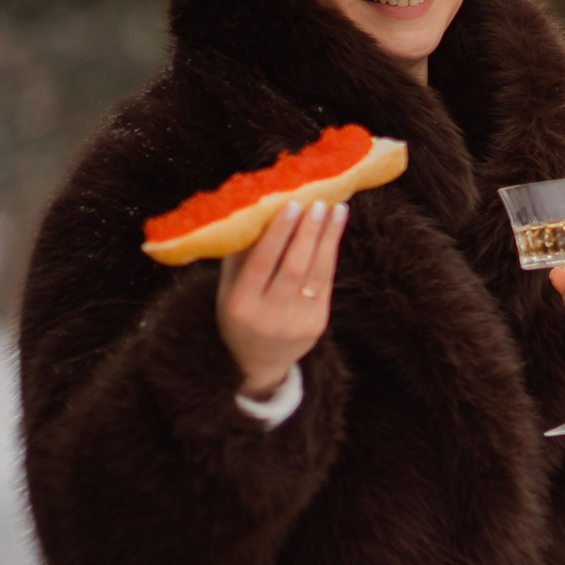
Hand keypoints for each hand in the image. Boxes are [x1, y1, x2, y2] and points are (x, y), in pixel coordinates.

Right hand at [217, 199, 343, 398]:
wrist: (256, 362)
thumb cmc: (238, 315)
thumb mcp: (227, 290)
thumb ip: (239, 257)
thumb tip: (254, 212)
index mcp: (239, 305)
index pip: (261, 264)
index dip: (278, 234)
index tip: (292, 205)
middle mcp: (269, 316)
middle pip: (293, 268)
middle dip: (308, 233)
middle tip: (318, 202)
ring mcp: (296, 323)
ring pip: (316, 274)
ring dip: (328, 239)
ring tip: (336, 208)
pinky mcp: (317, 325)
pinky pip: (326, 284)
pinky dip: (330, 255)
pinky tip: (334, 232)